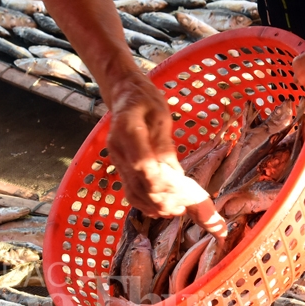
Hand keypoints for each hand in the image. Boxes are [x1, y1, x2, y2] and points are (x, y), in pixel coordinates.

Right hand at [105, 72, 227, 239]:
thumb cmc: (145, 100)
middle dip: (165, 199)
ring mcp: (117, 162)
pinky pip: (130, 192)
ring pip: (134, 193)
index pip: (143, 165)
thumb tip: (175, 174)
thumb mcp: (161, 114)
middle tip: (188, 206)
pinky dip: (146, 205)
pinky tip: (162, 209)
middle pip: (140, 185)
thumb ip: (165, 144)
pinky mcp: (120, 169)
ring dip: (157, 206)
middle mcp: (118, 150)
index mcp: (127, 130)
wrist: (125, 95)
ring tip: (178, 209)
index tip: (184, 190)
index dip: (163, 182)